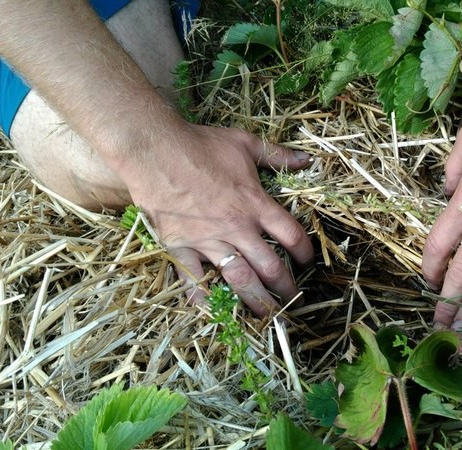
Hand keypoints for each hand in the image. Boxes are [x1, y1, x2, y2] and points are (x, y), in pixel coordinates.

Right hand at [122, 123, 313, 316]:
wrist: (154, 149)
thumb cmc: (201, 144)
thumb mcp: (245, 143)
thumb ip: (276, 155)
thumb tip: (306, 159)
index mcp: (256, 204)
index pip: (292, 235)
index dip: (305, 252)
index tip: (307, 262)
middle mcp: (237, 227)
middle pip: (270, 266)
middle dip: (286, 288)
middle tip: (294, 302)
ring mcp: (208, 240)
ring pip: (239, 279)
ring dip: (256, 300)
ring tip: (267, 316)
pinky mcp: (180, 245)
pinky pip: (193, 279)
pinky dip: (201, 297)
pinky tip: (211, 312)